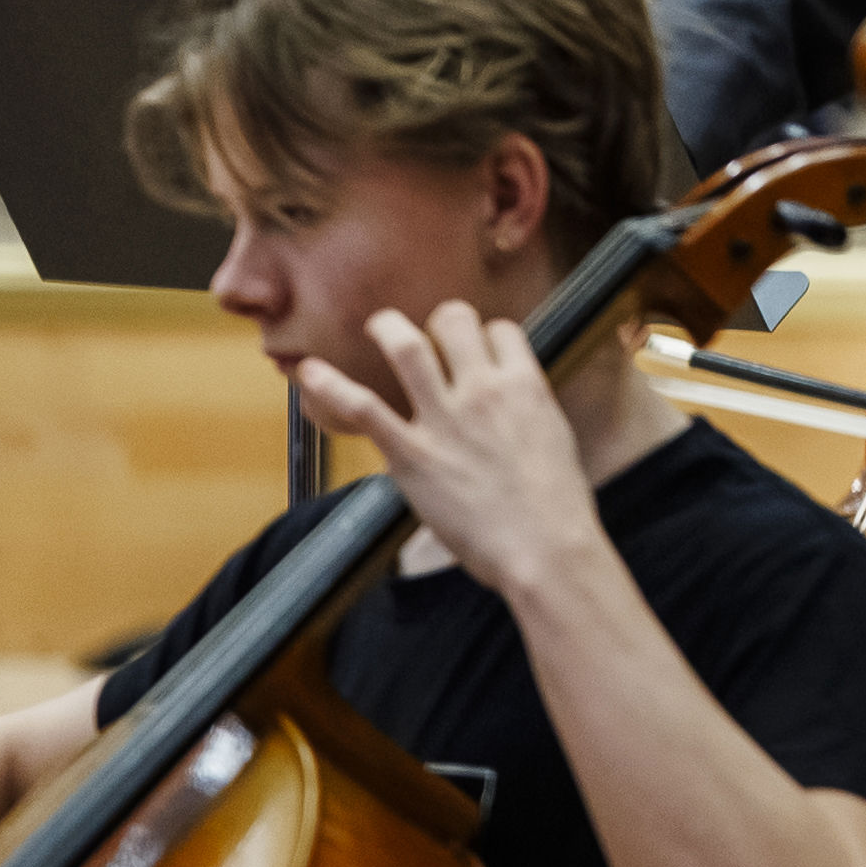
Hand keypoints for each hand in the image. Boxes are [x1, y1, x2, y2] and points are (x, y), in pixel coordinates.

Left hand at [300, 305, 604, 606]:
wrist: (543, 546)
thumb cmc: (557, 504)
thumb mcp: (554, 438)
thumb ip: (528, 411)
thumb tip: (512, 403)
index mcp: (525, 385)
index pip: (500, 330)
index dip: (486, 336)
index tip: (478, 351)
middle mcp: (483, 390)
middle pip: (454, 320)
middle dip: (441, 319)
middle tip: (430, 334)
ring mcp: (444, 420)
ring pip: (407, 347)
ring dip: (387, 328)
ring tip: (377, 326)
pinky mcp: (411, 454)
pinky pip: (362, 408)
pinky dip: (330, 386)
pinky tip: (309, 372)